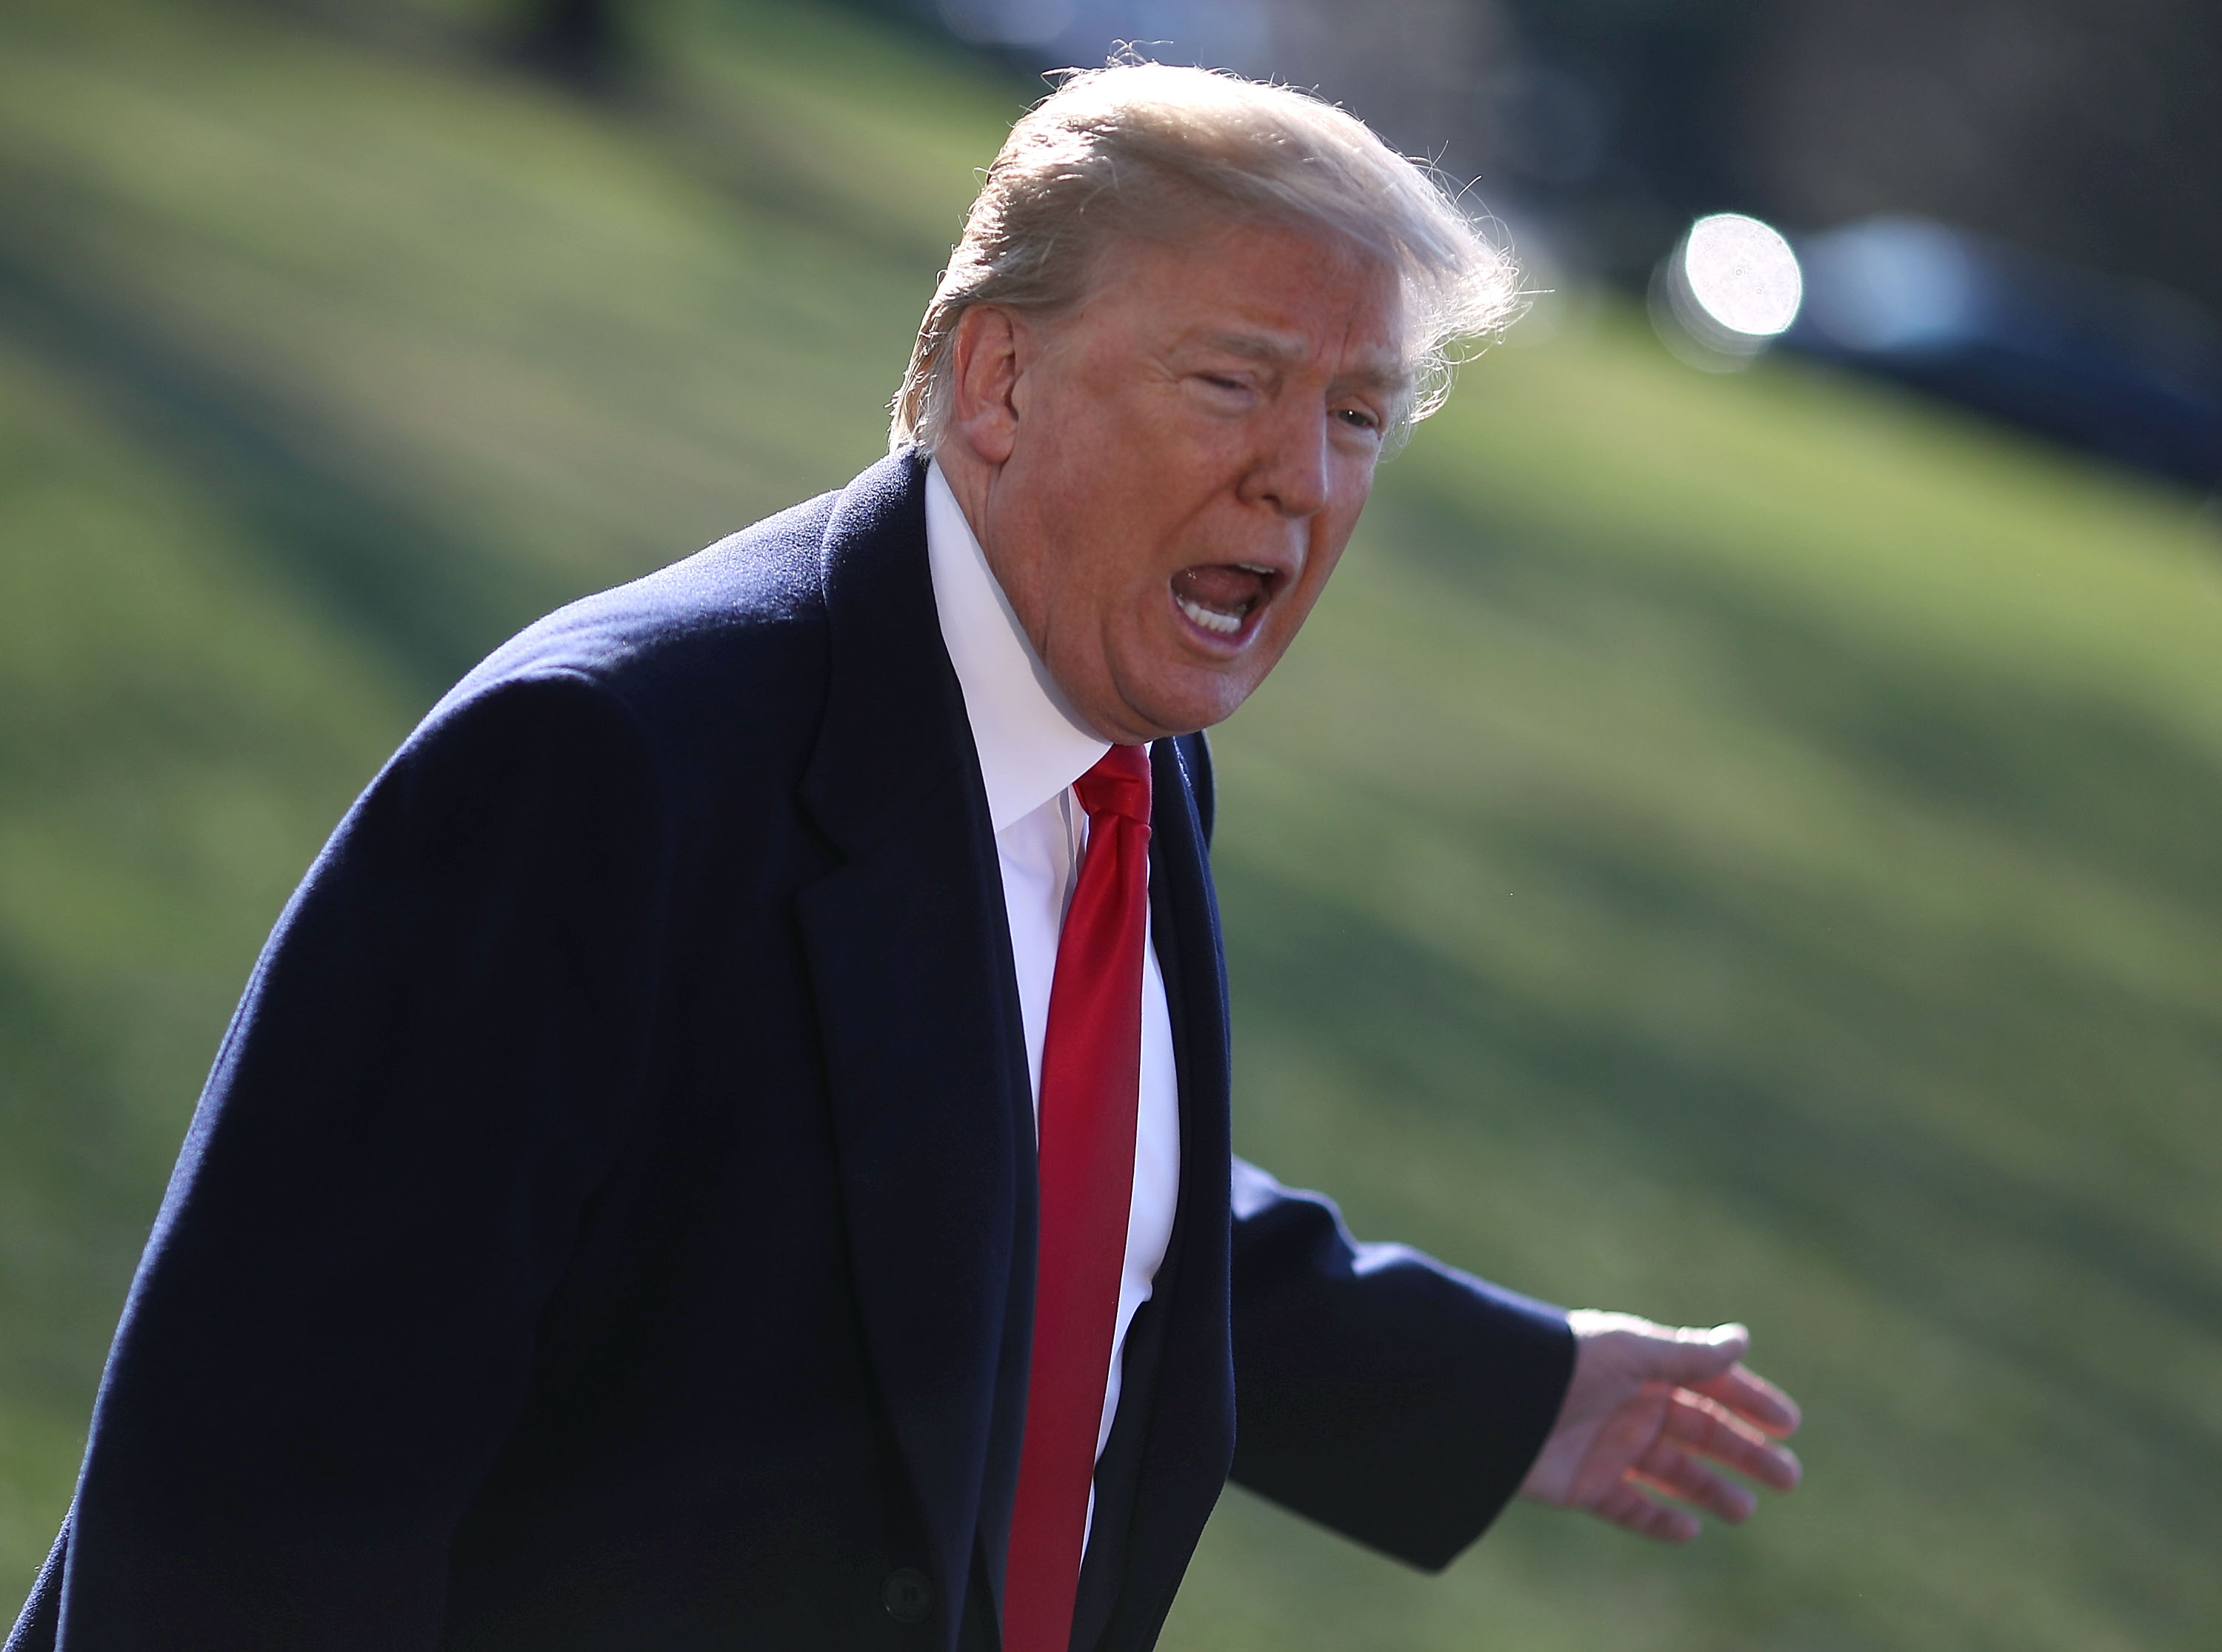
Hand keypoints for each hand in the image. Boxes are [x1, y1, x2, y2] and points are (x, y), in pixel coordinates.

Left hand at [1519, 1311, 1801, 1542]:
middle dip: (1742, 1452)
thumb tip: (1743, 1339)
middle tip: (1789, 1476)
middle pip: (1698, 1432)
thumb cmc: (1564, 1365)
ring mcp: (1606, 1446)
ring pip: (1670, 1472)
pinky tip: (1690, 1529)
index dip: (1747, 1401)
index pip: (1705, 1383)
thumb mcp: (1631, 1354)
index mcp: (1640, 1367)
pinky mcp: (1583, 1485)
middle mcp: (1627, 1405)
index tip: (1788, 1423)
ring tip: (1746, 1508)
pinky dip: (1658, 1520)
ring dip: (1709, 1489)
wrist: (1494, 1402)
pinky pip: (1629, 1506)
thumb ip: (1688, 1355)